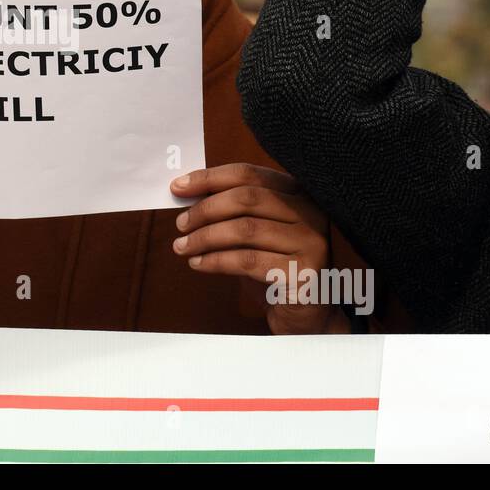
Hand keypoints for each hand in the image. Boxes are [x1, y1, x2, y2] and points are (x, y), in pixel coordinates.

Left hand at [170, 164, 349, 334]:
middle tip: (180, 223)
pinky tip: (198, 264)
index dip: (210, 178)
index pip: (249, 174)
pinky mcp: (304, 271)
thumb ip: (229, 210)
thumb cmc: (271, 268)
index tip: (178, 187)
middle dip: (205, 209)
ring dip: (205, 237)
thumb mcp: (251, 233)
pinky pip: (249, 260)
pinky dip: (216, 260)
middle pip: (247, 198)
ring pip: (246, 229)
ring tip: (182, 247)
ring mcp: (311, 241)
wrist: (302, 315)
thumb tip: (186, 193)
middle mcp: (310, 212)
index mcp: (297, 193)